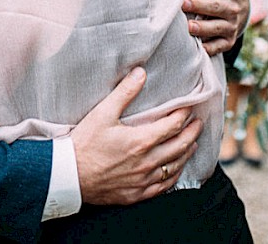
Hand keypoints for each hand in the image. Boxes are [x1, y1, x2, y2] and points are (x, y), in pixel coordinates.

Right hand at [71, 67, 201, 204]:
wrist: (69, 176)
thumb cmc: (84, 144)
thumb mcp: (102, 113)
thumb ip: (124, 92)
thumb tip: (140, 73)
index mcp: (141, 140)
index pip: (173, 125)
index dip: (183, 115)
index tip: (189, 107)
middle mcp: (147, 162)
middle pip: (180, 145)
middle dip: (192, 132)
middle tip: (198, 123)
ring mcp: (143, 180)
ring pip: (175, 166)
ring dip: (187, 153)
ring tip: (192, 143)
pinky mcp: (137, 194)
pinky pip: (164, 186)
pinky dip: (174, 175)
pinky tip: (176, 169)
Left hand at [183, 0, 249, 55]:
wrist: (242, 9)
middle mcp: (233, 7)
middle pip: (216, 6)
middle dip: (200, 5)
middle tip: (183, 2)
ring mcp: (231, 25)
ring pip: (217, 27)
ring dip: (203, 28)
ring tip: (189, 26)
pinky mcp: (228, 41)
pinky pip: (219, 46)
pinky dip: (209, 47)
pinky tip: (197, 47)